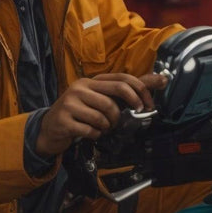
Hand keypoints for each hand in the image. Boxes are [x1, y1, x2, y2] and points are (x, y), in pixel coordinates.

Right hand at [35, 72, 167, 156]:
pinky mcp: (65, 120)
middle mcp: (80, 87)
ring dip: (109, 126)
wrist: (49, 129)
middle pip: (115, 93)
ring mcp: (71, 103)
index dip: (140, 90)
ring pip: (104, 115)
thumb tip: (162, 79)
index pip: (122, 78)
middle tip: (130, 118)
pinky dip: (96, 134)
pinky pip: (91, 129)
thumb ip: (125, 91)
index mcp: (91, 81)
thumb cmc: (79, 113)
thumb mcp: (98, 98)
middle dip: (128, 108)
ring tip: (103, 127)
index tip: (149, 105)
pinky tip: (92, 133)